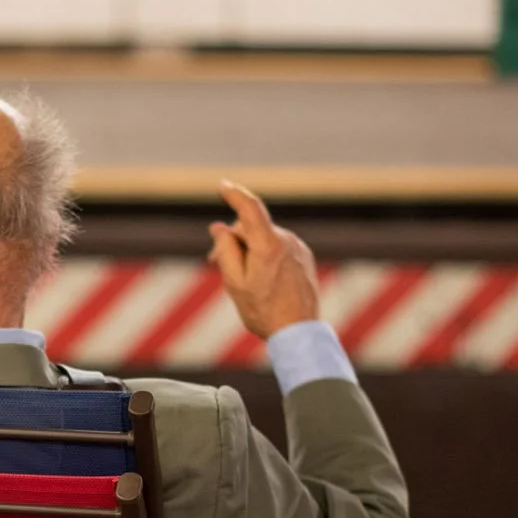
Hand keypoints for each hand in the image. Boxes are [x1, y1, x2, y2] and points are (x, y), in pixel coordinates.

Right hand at [207, 179, 319, 338]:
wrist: (298, 332)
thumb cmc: (263, 310)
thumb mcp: (235, 282)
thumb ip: (225, 250)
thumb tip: (220, 228)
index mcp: (268, 245)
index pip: (250, 209)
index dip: (235, 194)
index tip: (223, 186)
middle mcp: (286, 241)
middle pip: (251, 228)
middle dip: (232, 239)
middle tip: (214, 262)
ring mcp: (297, 248)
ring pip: (263, 238)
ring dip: (247, 249)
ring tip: (240, 278)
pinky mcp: (303, 256)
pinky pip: (277, 247)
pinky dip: (263, 254)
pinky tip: (259, 279)